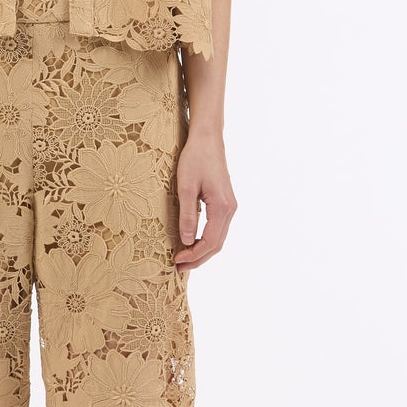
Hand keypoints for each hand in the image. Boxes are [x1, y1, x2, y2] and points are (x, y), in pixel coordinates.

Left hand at [172, 130, 236, 271]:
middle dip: (198, 258)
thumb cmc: (195, 158)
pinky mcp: (225, 202)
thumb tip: (186, 241)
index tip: (177, 260)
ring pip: (218, 238)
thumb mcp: (185, 187)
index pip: (210, 241)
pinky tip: (192, 242)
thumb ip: (187, 214)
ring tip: (184, 259)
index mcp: (222, 207)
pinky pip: (218, 228)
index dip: (194, 255)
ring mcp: (229, 206)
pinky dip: (206, 239)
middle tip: (179, 267)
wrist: (208, 139)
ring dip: (202, 250)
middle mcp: (230, 209)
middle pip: (217, 244)